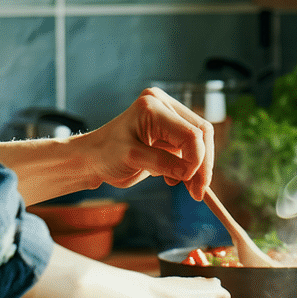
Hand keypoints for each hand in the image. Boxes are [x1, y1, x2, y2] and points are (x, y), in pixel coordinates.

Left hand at [78, 87, 215, 199]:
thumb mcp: (132, 159)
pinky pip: (191, 149)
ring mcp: (169, 117)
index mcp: (152, 106)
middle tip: (198, 192)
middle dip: (202, 165)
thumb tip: (190, 172)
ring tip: (191, 190)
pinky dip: (189, 167)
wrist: (94, 158)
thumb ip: (162, 163)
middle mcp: (164, 105)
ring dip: (198, 168)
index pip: (190, 133)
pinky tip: (175, 179)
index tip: (191, 184)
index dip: (196, 160)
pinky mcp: (171, 131)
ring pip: (200, 142)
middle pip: (201, 134)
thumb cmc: (105, 154)